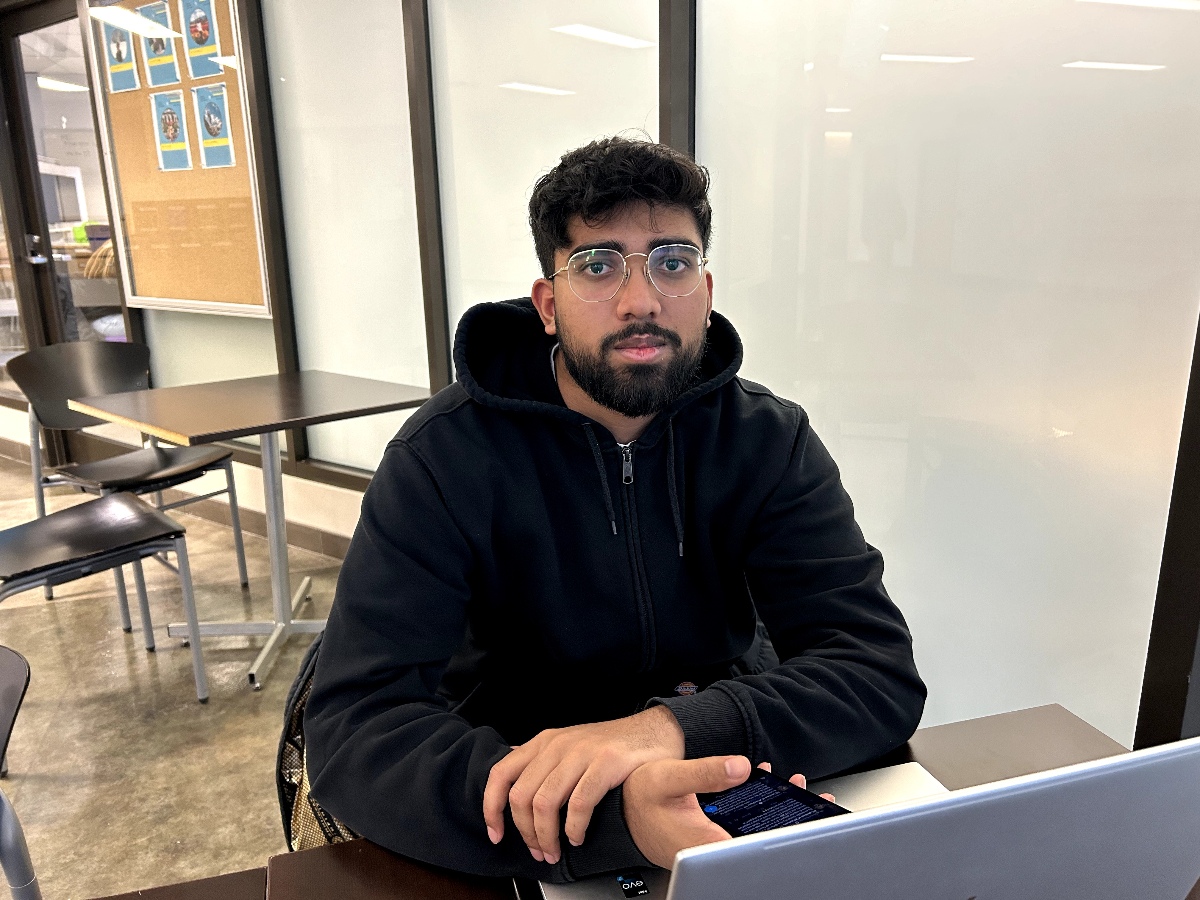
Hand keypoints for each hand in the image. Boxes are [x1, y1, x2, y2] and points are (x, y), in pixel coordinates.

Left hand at [483, 705, 683, 864]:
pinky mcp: (606, 762)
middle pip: (521, 796)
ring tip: (555, 852)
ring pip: (544, 803)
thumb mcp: (568, 745)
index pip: (501, 774)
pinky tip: (578, 837)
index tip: (496, 834)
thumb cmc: (611, 744)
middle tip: (538, 852)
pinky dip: (574, 828)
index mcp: (543, 742)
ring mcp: (581, 752)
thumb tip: (510, 776)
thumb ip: (540, 761)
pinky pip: (579, 803)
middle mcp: (557, 744)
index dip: (491, 808)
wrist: (655, 730)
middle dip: (526, 833)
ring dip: (546, 837)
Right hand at [622, 758, 832, 868]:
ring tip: (790, 786)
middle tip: (803, 791)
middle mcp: (712, 850)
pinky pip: (741, 826)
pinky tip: (761, 784)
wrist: (622, 812)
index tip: (802, 809)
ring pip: (752, 832)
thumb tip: (741, 767)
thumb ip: (705, 773)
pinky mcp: (712, 839)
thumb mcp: (669, 777)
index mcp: (704, 843)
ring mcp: (713, 846)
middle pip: (758, 839)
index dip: (782, 828)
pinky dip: (756, 807)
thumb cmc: (638, 799)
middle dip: (786, 815)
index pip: (752, 843)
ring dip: (774, 809)